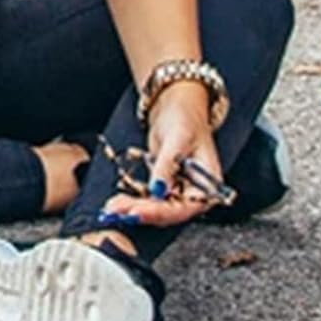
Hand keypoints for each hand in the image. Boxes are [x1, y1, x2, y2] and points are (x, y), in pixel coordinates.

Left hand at [102, 85, 224, 227]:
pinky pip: (149, 199)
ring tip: (113, 209)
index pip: (184, 208)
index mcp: (208, 186)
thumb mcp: (177, 139)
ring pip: (156, 208)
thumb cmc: (185, 119)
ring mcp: (178, 191)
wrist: (175, 107)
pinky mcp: (163, 186)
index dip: (161, 213)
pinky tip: (119, 203)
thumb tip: (158, 190)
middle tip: (119, 212)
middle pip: (168, 212)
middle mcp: (194, 193)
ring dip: (134, 209)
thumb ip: (167, 167)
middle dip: (142, 212)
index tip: (138, 213)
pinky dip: (134, 201)